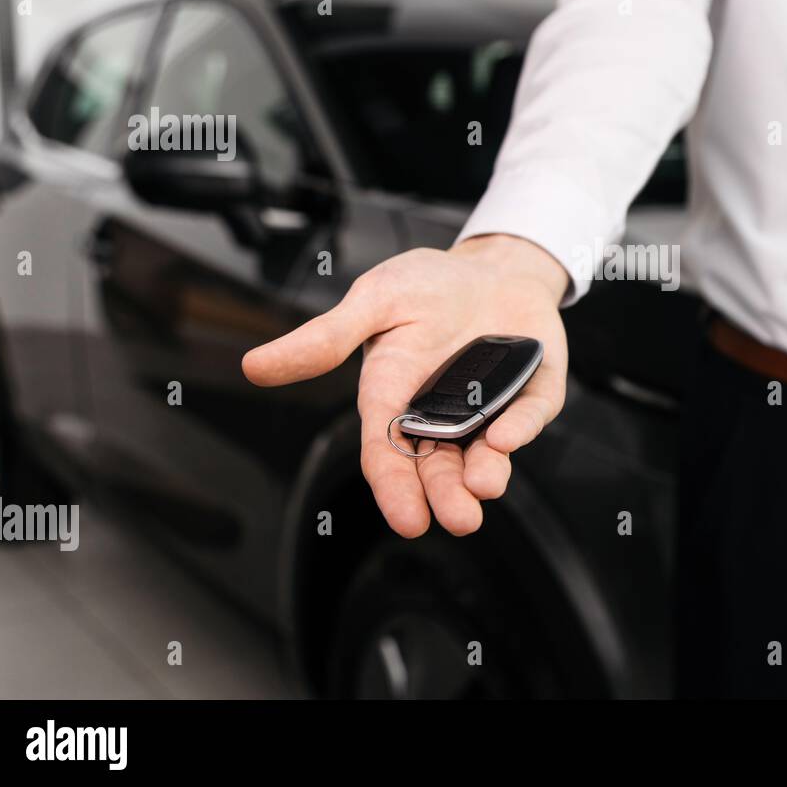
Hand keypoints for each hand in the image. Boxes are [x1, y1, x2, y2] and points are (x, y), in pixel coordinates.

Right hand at [241, 235, 569, 537]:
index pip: (388, 451)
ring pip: (486, 452)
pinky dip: (522, 425)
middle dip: (447, 494)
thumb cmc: (427, 285)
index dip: (395, 486)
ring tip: (484, 488)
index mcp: (395, 395)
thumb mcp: (374, 301)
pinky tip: (509, 437)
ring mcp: (490, 405)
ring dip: (487, 472)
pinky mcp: (531, 392)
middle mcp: (442, 411)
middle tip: (459, 519)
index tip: (407, 520)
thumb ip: (326, 339)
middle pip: (438, 464)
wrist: (493, 265)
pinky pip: (530, 413)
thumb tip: (254, 366)